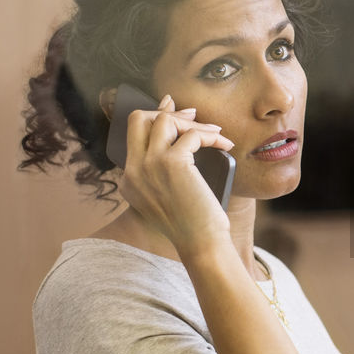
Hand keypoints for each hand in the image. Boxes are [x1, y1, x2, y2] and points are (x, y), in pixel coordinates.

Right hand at [117, 94, 235, 254]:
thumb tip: (182, 141)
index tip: (173, 109)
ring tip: (215, 133)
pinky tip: (224, 145)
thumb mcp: (171, 196)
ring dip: (192, 122)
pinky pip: (192, 134)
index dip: (153, 116)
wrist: (201, 244)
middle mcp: (133, 170)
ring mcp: (149, 165)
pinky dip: (211, 136)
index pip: (131, 134)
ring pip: (162, 120)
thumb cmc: (194, 223)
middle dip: (167, 111)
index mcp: (129, 180)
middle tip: (194, 115)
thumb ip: (166, 171)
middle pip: (138, 119)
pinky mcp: (172, 163)